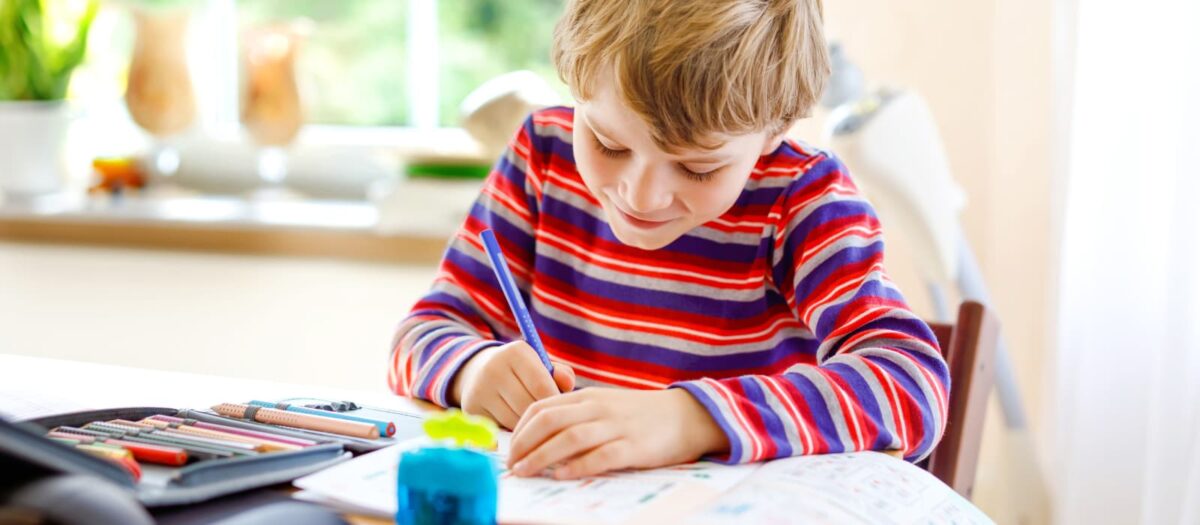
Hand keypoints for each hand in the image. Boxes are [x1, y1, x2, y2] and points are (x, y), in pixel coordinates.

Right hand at [449, 341, 574, 429]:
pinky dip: (513, 429)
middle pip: (528, 405)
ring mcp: (480, 390)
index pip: (542, 385)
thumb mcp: (541, 365)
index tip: (562, 409)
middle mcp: (494, 368)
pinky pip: (501, 428)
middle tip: (549, 417)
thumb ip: (560, 373)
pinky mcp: (471, 409)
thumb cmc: (522, 371)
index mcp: (516, 352)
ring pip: (515, 420)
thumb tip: (568, 384)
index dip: (555, 401)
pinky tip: (516, 421)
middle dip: (542, 415)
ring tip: (532, 418)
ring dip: (529, 424)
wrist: (479, 372)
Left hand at [506, 388, 729, 479]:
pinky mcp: (633, 447)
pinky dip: (577, 466)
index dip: (520, 429)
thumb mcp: (605, 406)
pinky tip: (561, 476)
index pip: (542, 407)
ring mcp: (616, 427)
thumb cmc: (641, 415)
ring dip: (541, 457)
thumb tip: (542, 437)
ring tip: (525, 472)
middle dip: (524, 444)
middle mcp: (598, 408)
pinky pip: (600, 456)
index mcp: (587, 397)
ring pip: (569, 439)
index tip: (510, 449)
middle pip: (549, 422)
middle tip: (512, 465)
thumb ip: (577, 416)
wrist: (688, 415)